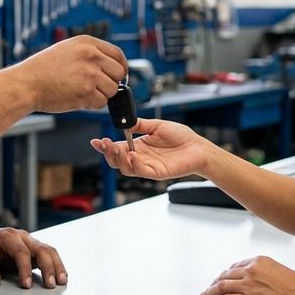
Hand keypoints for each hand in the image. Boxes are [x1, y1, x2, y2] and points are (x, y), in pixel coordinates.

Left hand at [0, 227, 66, 288]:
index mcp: (7, 236)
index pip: (21, 251)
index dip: (25, 268)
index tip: (26, 285)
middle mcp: (22, 237)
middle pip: (40, 249)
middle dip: (48, 267)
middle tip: (51, 284)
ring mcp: (30, 242)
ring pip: (49, 250)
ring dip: (57, 266)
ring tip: (62, 281)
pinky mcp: (33, 250)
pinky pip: (49, 255)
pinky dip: (56, 265)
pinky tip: (61, 276)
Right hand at [11, 35, 126, 111]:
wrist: (26, 84)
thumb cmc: (43, 69)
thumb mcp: (67, 50)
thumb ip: (90, 54)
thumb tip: (112, 66)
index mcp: (87, 43)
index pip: (118, 54)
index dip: (121, 67)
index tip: (118, 75)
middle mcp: (91, 55)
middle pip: (119, 72)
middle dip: (111, 82)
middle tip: (97, 87)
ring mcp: (89, 74)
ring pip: (112, 89)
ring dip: (101, 94)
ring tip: (83, 92)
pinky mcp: (85, 92)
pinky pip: (101, 102)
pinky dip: (92, 104)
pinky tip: (78, 99)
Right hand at [90, 119, 214, 180]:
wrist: (198, 147)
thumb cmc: (181, 137)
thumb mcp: (157, 126)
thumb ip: (140, 125)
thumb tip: (125, 121)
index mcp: (139, 146)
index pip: (118, 148)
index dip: (105, 146)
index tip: (96, 141)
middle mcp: (141, 158)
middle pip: (118, 160)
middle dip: (108, 153)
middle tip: (104, 144)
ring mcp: (148, 166)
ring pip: (126, 168)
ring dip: (118, 159)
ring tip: (116, 149)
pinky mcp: (157, 173)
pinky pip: (141, 171)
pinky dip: (134, 165)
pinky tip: (132, 155)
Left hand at [199, 256, 294, 294]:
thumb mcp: (279, 270)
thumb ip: (264, 272)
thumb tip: (257, 280)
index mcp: (259, 261)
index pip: (236, 266)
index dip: (226, 273)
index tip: (222, 277)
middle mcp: (251, 270)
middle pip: (226, 275)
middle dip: (216, 281)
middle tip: (210, 286)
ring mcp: (248, 285)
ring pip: (222, 286)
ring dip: (211, 290)